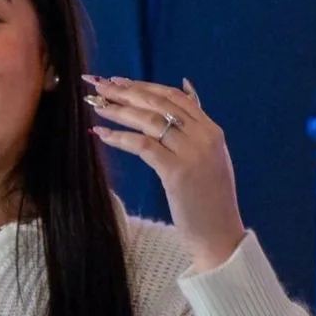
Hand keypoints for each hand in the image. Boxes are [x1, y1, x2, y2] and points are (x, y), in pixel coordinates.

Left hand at [84, 75, 246, 271]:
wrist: (219, 234)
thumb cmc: (209, 200)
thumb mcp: (210, 155)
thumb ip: (197, 123)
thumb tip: (186, 86)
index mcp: (212, 130)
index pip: (173, 97)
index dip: (144, 86)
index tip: (119, 81)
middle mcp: (204, 136)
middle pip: (158, 104)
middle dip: (126, 92)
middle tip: (99, 86)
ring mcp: (192, 153)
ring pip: (149, 121)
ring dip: (119, 111)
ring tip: (96, 106)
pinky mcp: (177, 172)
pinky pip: (143, 145)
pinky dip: (120, 137)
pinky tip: (101, 134)